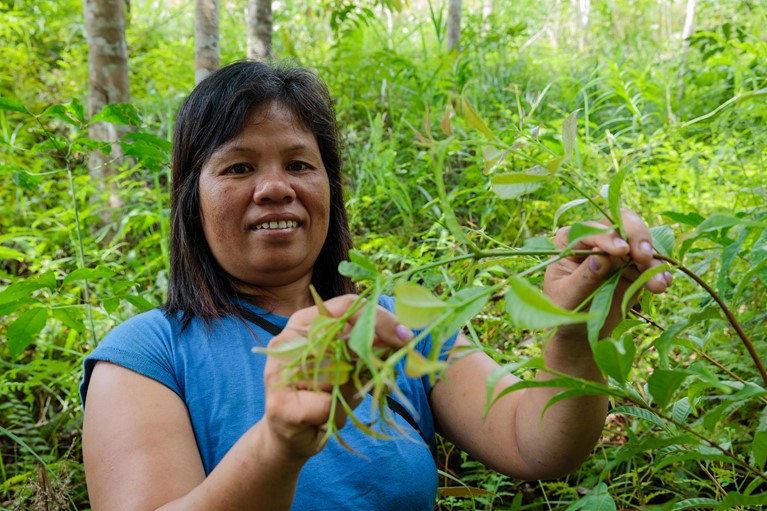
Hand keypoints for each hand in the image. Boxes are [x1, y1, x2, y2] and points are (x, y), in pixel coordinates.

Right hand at [261, 294, 412, 460]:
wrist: (288, 437)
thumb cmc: (323, 396)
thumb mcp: (349, 367)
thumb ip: (367, 349)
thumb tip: (401, 336)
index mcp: (305, 321)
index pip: (348, 306)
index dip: (381, 319)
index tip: (406, 336)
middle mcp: (288, 339)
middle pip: (345, 336)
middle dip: (371, 357)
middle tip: (384, 370)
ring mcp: (278, 370)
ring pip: (339, 375)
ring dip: (349, 393)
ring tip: (335, 401)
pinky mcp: (279, 405)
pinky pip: (328, 405)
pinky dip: (335, 414)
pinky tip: (322, 418)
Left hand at [543, 209, 671, 339]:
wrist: (578, 328)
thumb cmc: (564, 307)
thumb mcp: (569, 295)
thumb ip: (585, 276)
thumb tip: (601, 257)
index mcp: (571, 239)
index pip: (592, 230)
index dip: (609, 237)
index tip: (622, 251)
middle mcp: (596, 239)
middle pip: (622, 224)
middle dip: (637, 236)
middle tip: (644, 257)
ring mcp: (617, 252)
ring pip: (641, 244)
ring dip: (653, 262)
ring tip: (659, 284)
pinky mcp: (633, 266)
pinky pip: (650, 264)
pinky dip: (659, 272)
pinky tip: (662, 283)